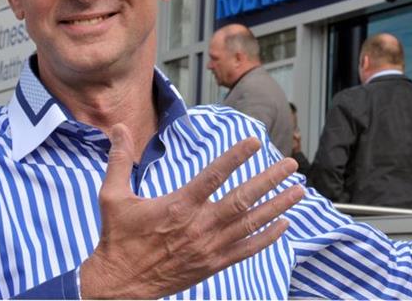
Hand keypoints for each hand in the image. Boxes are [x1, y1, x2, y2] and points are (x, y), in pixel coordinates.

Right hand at [80, 124, 303, 298]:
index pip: (213, 175)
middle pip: (242, 199)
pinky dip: (267, 237)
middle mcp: (199, 226)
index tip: (255, 141)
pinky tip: (283, 225)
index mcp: (178, 206)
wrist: (119, 284)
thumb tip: (118, 128)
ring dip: (277, 206)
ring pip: (250, 223)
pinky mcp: (212, 264)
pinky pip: (246, 250)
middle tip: (291, 164)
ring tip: (299, 191)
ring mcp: (209, 247)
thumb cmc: (117, 237)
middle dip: (270, 180)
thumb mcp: (112, 196)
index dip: (235, 157)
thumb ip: (119, 159)